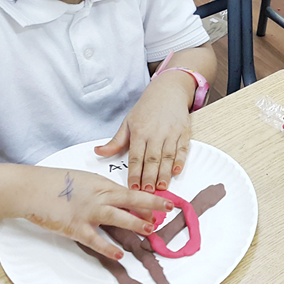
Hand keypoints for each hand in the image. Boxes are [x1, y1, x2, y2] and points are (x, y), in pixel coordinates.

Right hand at [24, 168, 170, 259]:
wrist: (32, 189)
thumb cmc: (56, 183)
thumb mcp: (84, 180)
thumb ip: (101, 190)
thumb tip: (117, 199)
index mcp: (101, 184)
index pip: (130, 191)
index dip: (149, 198)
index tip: (163, 203)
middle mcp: (98, 196)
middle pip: (131, 199)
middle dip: (152, 204)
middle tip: (169, 209)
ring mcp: (87, 212)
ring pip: (117, 217)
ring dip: (136, 223)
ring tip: (151, 229)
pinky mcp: (75, 227)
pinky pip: (95, 239)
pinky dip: (108, 247)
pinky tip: (120, 254)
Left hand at [95, 72, 192, 192]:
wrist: (168, 90)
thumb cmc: (147, 108)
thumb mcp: (128, 122)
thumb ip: (116, 141)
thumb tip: (98, 152)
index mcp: (140, 131)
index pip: (136, 156)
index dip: (135, 173)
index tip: (133, 187)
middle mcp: (156, 133)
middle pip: (152, 159)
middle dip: (150, 177)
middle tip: (148, 192)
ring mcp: (171, 132)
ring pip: (168, 157)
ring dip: (165, 173)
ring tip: (162, 187)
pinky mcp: (184, 132)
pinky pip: (182, 149)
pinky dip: (180, 161)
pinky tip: (176, 172)